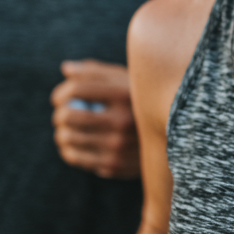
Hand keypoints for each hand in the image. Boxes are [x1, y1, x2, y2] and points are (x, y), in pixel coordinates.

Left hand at [51, 61, 139, 178]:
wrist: (174, 137)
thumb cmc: (140, 102)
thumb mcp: (125, 80)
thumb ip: (96, 72)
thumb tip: (65, 68)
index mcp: (125, 94)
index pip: (78, 89)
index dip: (61, 93)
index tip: (59, 98)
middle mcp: (123, 120)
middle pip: (68, 115)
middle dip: (59, 114)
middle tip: (63, 114)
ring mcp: (118, 145)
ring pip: (66, 138)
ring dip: (61, 132)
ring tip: (67, 130)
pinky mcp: (114, 165)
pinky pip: (74, 157)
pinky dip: (68, 149)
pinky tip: (74, 145)